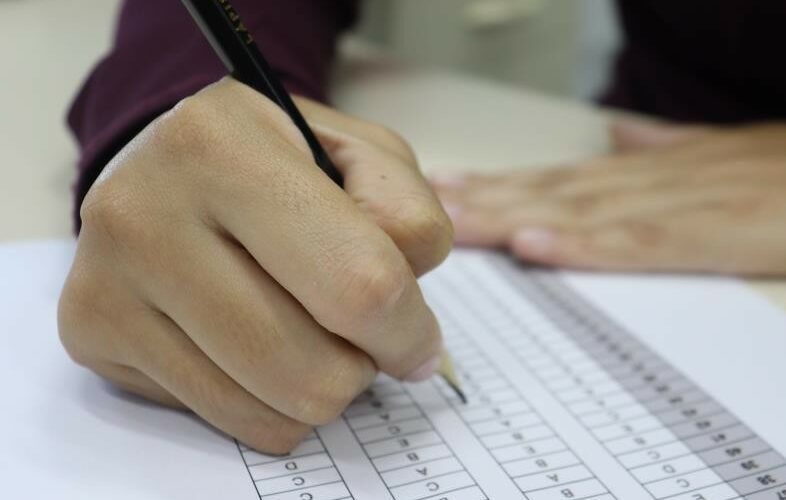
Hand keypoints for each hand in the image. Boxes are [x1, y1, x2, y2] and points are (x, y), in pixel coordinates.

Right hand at [58, 78, 452, 453]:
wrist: (169, 159)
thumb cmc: (281, 158)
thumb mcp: (363, 154)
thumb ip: (409, 220)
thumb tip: (409, 333)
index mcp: (223, 147)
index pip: (356, 283)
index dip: (407, 330)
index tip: (416, 338)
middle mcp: (145, 212)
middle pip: (310, 368)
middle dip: (362, 367)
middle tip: (358, 333)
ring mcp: (108, 279)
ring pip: (269, 409)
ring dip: (319, 390)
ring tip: (310, 333)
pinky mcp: (90, 331)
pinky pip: (223, 419)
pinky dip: (268, 403)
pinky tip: (258, 349)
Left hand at [432, 119, 785, 275]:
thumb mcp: (725, 155)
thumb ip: (663, 147)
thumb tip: (616, 134)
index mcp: (656, 168)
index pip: (562, 176)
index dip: (500, 181)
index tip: (445, 187)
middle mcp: (656, 178)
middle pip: (554, 189)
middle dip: (486, 199)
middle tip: (420, 204)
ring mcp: (682, 202)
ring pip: (580, 210)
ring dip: (513, 216)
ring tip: (454, 222)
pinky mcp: (715, 232)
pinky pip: (638, 242)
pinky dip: (584, 244)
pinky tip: (539, 243)